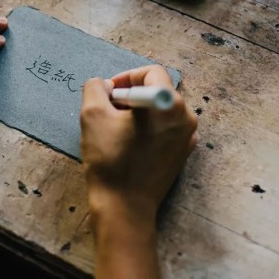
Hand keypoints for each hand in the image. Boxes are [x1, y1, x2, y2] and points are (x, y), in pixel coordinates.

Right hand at [80, 65, 196, 278]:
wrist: (124, 206)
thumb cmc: (109, 160)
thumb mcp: (92, 115)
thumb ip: (95, 88)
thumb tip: (105, 85)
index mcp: (169, 104)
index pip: (151, 72)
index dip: (126, 77)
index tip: (108, 93)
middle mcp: (186, 118)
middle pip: (158, 90)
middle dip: (131, 95)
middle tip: (108, 110)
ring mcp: (187, 138)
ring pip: (160, 109)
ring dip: (137, 111)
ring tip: (115, 128)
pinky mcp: (182, 154)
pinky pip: (165, 129)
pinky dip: (147, 128)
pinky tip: (127, 143)